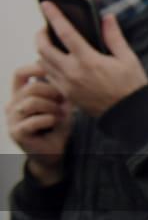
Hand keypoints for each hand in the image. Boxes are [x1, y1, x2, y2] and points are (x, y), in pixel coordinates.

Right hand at [5, 63, 72, 185]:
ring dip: (52, 107)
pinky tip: (55, 123)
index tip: (52, 70)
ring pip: (32, 102)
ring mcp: (12, 120)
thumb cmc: (58, 125)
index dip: (35, 68)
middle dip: (52, 93)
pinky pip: (35, 120)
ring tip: (59, 115)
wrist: (55, 151)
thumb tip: (62, 70)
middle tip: (63, 102)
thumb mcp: (61, 103)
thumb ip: (58, 88)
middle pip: (31, 88)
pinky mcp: (17, 133)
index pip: (20, 73)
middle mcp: (13, 105)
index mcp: (21, 95)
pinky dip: (50, 120)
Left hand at [36, 1, 147, 117]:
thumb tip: (108, 17)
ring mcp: (67, 85)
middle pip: (43, 48)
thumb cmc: (131, 85)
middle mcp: (73, 73)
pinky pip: (49, 76)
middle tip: (45, 27)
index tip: (46, 4)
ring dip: (42, 49)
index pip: (65, 33)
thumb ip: (114, 36)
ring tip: (50, 42)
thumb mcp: (127, 58)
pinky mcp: (66, 94)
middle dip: (40, 34)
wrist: (128, 114)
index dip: (54, 16)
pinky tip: (56, 60)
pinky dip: (48, 64)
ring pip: (43, 62)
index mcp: (89, 61)